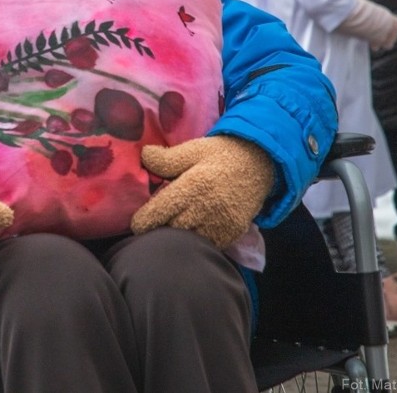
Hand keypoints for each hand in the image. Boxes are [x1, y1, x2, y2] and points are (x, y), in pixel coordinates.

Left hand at [131, 136, 273, 248]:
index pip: (159, 212)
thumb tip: (143, 157)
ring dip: (176, 239)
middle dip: (158, 232)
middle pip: (171, 232)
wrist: (260, 163)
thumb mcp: (193, 149)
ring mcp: (221, 224)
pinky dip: (196, 243)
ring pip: (188, 243)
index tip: (136, 223)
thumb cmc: (219, 154)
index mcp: (193, 186)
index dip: (143, 221)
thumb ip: (167, 158)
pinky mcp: (231, 233)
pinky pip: (207, 246)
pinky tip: (190, 233)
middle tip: (151, 227)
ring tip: (170, 230)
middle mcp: (207, 208)